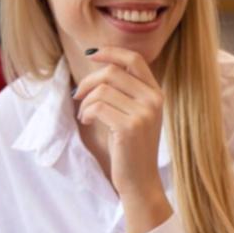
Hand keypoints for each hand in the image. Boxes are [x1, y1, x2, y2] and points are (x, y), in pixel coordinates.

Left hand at [73, 47, 171, 232]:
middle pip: (112, 72)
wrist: (140, 180)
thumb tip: (99, 65)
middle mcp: (154, 100)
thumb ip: (125, 91)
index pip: (134, 59)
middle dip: (88, 81)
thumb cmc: (131, 147)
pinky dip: (86, 113)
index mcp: (156, 93)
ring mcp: (144, 113)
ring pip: (102, 90)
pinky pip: (97, 107)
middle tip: (78, 95)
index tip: (91, 54)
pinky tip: (87, 122)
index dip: (111, 52)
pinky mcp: (130, 126)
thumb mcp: (135, 114)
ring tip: (85, 115)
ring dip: (85, 102)